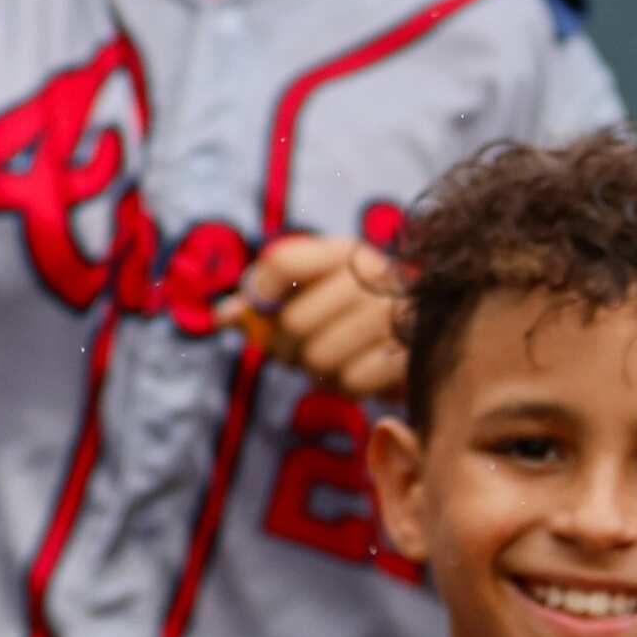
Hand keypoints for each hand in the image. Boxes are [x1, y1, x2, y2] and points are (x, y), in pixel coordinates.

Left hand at [224, 232, 405, 402]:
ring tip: (332, 360)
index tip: (257, 309)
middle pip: (293, 322)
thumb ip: (261, 301)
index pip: (282, 262)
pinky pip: (349, 381)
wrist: (418, 339)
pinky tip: (358, 372)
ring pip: (318, 357)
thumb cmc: (346, 316)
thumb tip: (218, 317)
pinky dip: (345, 385)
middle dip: (285, 348)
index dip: (257, 291)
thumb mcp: (308, 295)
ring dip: (316, 370)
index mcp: (343, 251)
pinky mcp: (409, 353)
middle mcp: (373, 273)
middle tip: (297, 350)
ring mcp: (395, 313)